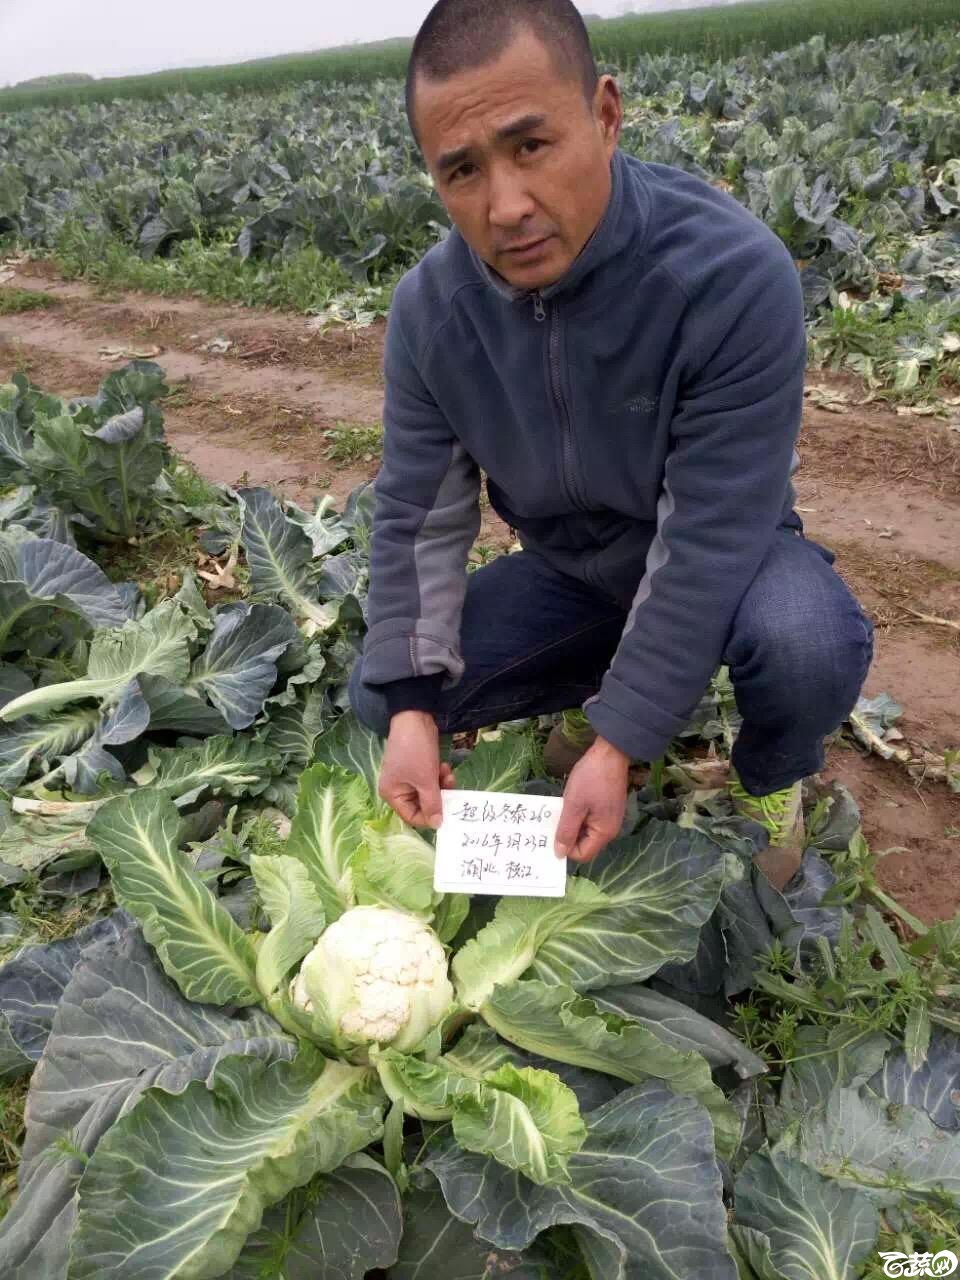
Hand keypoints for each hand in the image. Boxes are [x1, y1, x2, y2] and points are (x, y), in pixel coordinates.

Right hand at [378, 710, 455, 828]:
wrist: (415, 718)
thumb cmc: (416, 752)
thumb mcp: (425, 780)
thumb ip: (432, 804)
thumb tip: (437, 825)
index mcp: (392, 794)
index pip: (412, 817)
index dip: (430, 817)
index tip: (447, 812)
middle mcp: (398, 788)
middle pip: (422, 805)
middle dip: (438, 797)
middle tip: (452, 791)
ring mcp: (408, 778)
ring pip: (429, 792)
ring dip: (442, 785)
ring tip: (448, 774)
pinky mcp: (418, 768)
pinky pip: (431, 780)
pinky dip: (439, 775)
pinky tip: (445, 766)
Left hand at [555, 737, 629, 862]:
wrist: (610, 752)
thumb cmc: (591, 778)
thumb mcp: (574, 805)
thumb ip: (566, 831)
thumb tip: (559, 854)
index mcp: (604, 832)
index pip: (582, 854)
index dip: (565, 848)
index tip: (551, 834)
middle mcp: (610, 829)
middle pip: (584, 843)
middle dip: (567, 835)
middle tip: (551, 821)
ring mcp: (609, 817)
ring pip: (585, 830)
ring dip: (571, 823)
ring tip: (559, 809)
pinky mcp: (607, 806)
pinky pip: (589, 819)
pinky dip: (578, 814)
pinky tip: (569, 802)